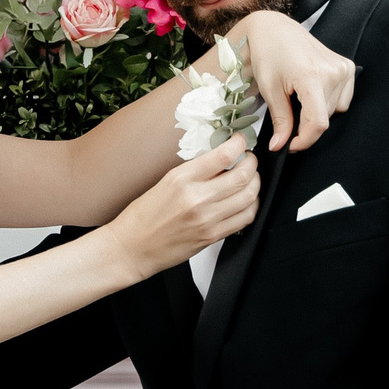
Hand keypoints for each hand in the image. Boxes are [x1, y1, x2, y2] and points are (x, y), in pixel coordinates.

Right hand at [107, 138, 257, 280]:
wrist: (132, 248)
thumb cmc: (143, 215)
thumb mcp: (165, 182)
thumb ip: (196, 171)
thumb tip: (223, 159)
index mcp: (181, 179)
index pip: (223, 155)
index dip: (240, 143)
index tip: (241, 140)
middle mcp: (196, 198)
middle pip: (242, 175)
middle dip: (252, 163)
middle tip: (249, 159)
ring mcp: (207, 219)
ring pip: (249, 196)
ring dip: (255, 184)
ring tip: (250, 179)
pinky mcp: (212, 236)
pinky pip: (245, 218)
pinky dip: (251, 206)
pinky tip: (246, 201)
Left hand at [225, 10, 356, 152]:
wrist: (275, 30)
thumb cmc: (268, 54)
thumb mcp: (270, 89)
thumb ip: (280, 120)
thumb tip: (280, 146)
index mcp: (312, 76)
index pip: (318, 122)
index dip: (304, 140)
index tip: (290, 145)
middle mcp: (333, 72)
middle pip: (325, 117)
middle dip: (305, 123)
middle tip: (287, 111)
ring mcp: (343, 68)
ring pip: (334, 110)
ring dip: (316, 111)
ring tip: (298, 94)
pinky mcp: (347, 67)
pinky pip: (342, 98)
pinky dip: (327, 101)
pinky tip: (312, 90)